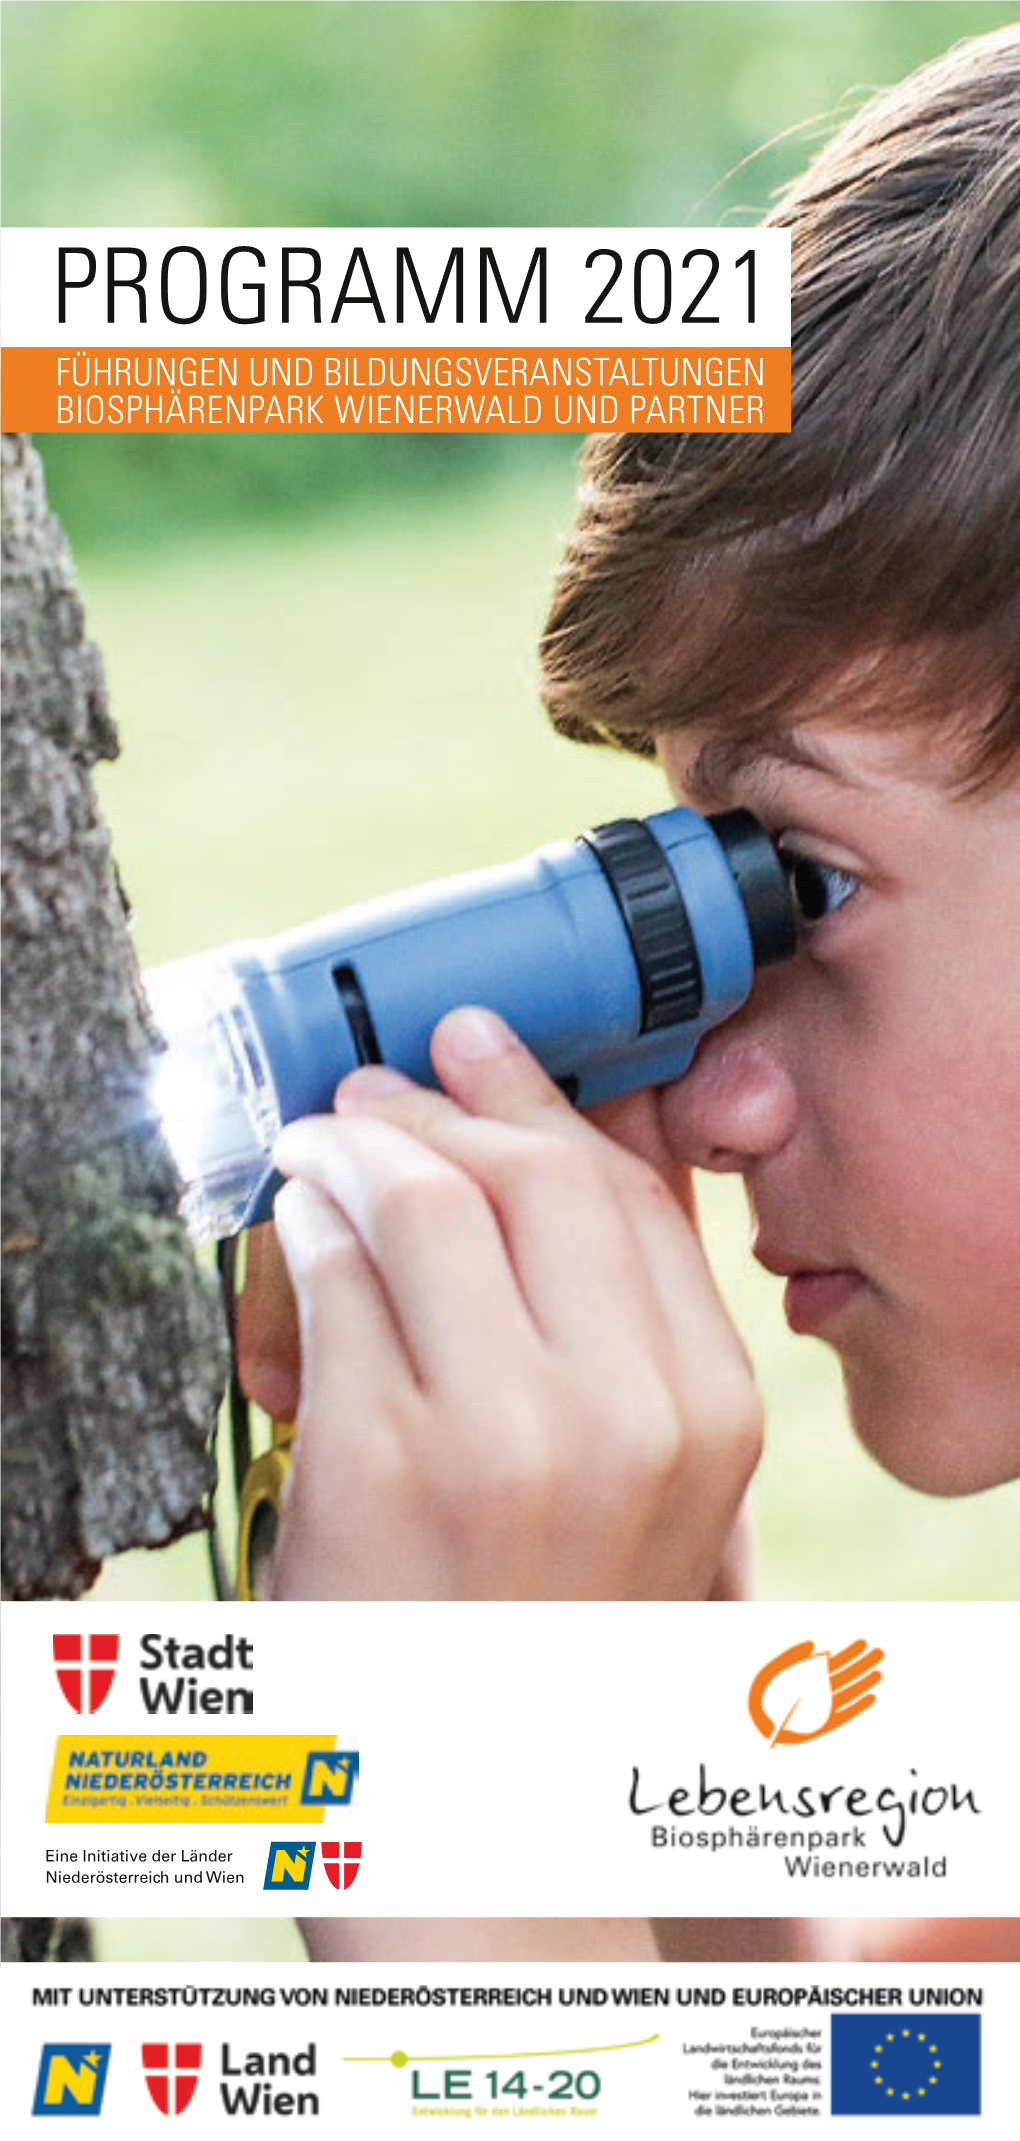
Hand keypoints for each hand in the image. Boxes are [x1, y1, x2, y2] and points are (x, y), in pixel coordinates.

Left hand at [255, 1007, 763, 1599]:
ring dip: (358, 1144)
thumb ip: (621, 1327)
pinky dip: (306, 1221)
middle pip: (535, 1180)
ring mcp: (502, 1438)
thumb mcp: (648, 1488)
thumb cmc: (553, 1635)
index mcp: (709, 1415)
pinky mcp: (380, 1462)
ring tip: (321, 1140)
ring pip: (426, 1204)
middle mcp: (624, 1417)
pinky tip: (295, 1216)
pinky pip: (337, 1279)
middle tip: (384, 1087)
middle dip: (446, 1105)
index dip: (545, 1105)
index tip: (487, 1051)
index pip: (631, 1202)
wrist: (484, 1821)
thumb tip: (550, 1145)